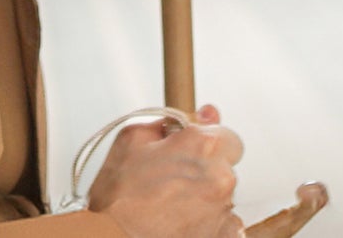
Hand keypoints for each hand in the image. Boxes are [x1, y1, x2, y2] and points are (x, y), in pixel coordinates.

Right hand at [86, 105, 243, 237]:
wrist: (114, 237)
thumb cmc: (119, 196)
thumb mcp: (132, 139)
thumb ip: (170, 121)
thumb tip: (195, 117)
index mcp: (204, 145)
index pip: (229, 138)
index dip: (211, 144)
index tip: (196, 152)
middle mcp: (220, 176)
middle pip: (226, 168)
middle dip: (205, 172)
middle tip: (174, 182)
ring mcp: (223, 209)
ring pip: (223, 198)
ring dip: (204, 199)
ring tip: (172, 206)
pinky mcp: (223, 234)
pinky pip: (224, 224)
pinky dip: (207, 223)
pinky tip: (182, 222)